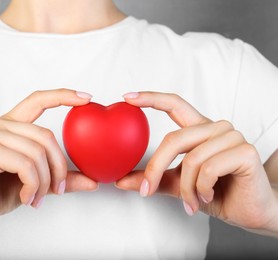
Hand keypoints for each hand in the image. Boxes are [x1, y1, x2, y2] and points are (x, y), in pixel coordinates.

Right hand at [0, 89, 97, 230]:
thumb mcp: (36, 184)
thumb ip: (60, 179)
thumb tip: (94, 182)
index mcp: (10, 126)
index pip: (38, 100)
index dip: (63, 95)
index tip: (87, 97)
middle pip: (46, 136)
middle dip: (58, 167)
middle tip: (57, 190)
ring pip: (37, 152)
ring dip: (44, 181)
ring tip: (38, 198)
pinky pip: (26, 164)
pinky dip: (33, 185)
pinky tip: (26, 197)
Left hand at [116, 91, 277, 232]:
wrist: (250, 211)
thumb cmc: (216, 193)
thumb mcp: (178, 185)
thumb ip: (154, 179)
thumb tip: (121, 181)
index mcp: (199, 130)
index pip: (174, 104)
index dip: (151, 98)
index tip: (127, 97)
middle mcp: (215, 128)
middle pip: (173, 139)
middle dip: (155, 168)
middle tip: (146, 191)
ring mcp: (232, 137)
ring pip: (191, 159)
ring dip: (185, 188)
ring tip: (192, 201)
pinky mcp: (245, 151)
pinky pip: (209, 168)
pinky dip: (202, 189)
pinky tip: (208, 196)